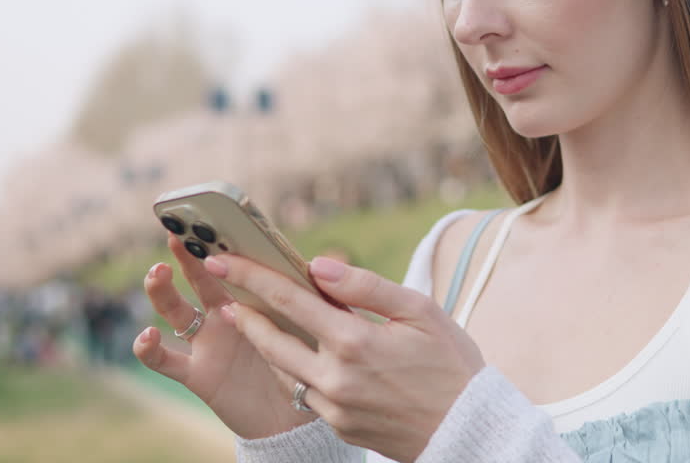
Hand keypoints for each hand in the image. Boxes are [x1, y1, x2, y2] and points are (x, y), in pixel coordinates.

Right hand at [132, 235, 317, 438]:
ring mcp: (206, 342)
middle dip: (187, 254)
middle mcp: (223, 314)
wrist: (292, 416)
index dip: (223, 242)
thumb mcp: (311, 326)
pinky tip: (147, 335)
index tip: (213, 217)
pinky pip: (165, 360)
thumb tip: (321, 265)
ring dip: (161, 290)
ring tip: (158, 272)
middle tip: (177, 232)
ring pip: (174, 309)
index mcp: (252, 297)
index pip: (235, 263)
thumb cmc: (302, 363)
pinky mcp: (197, 373)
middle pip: (200, 278)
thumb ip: (312, 298)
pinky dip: (149, 348)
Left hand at [205, 254, 485, 462]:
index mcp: (355, 341)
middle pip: (271, 338)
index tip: (224, 258)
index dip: (253, 276)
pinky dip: (296, 369)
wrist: (469, 430)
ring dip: (264, 341)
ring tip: (249, 317)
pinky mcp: (339, 426)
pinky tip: (297, 353)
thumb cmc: (451, 364)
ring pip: (283, 369)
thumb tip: (319, 265)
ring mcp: (334, 407)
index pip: (289, 300)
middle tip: (221, 286)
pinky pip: (306, 393)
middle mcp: (336, 377)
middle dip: (242, 310)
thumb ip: (366, 287)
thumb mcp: (420, 312)